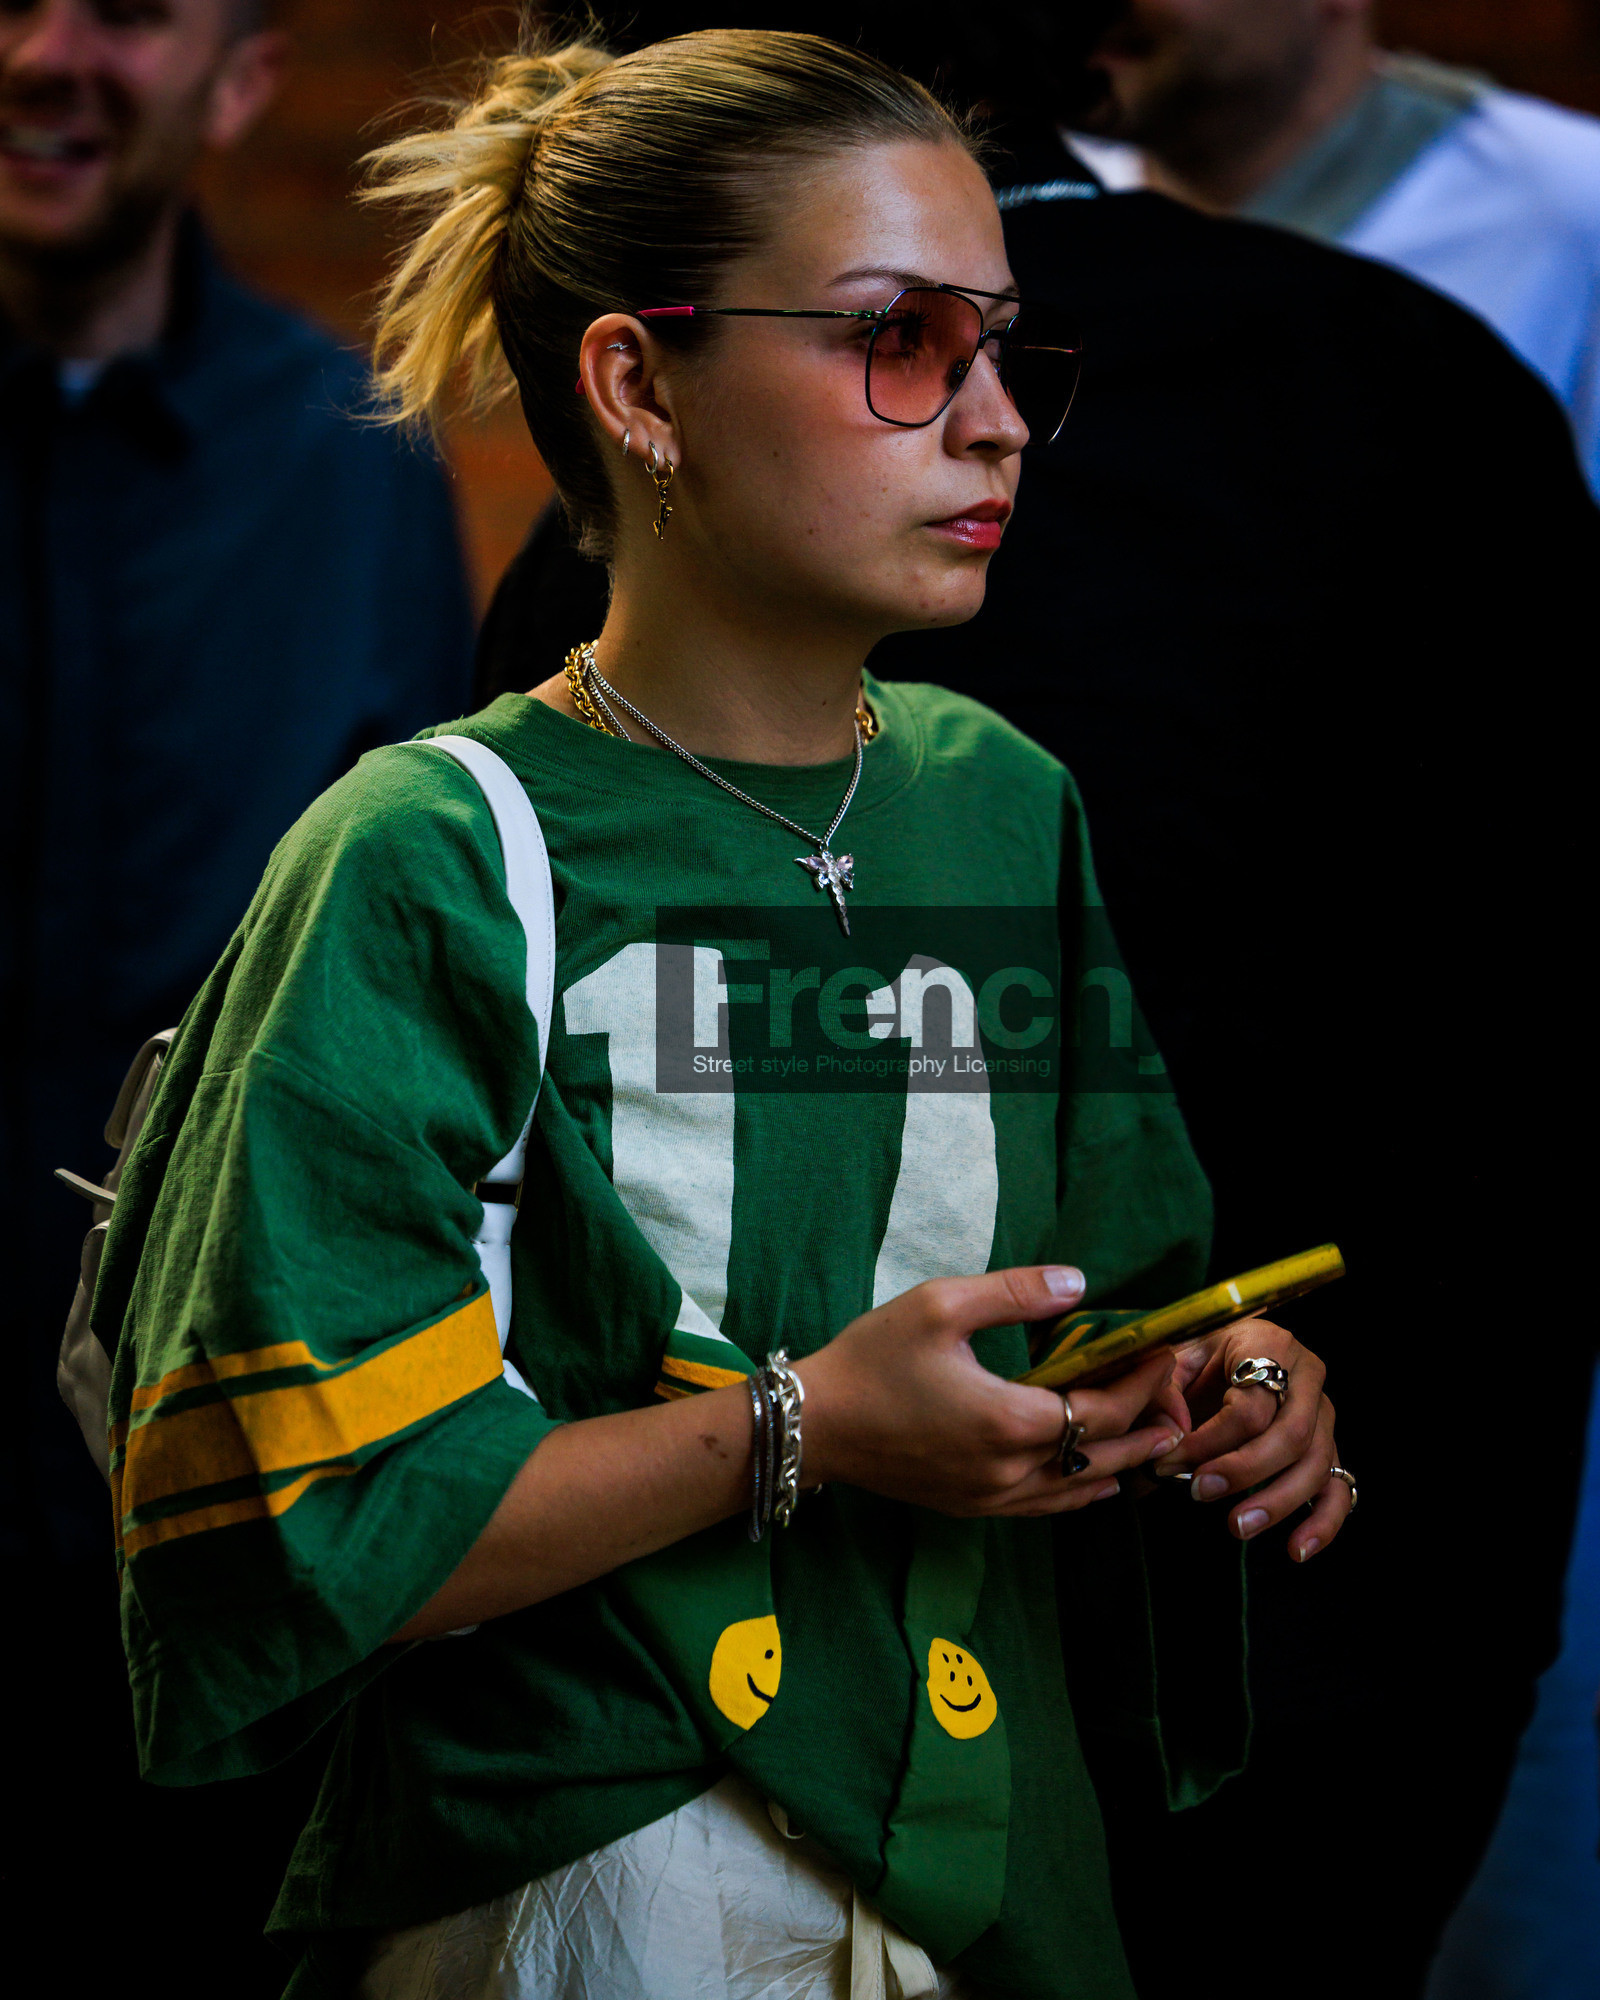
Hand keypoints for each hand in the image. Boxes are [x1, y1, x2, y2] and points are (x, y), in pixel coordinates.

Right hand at [797, 1266, 1186, 1518]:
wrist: (815, 1424)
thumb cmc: (873, 1359)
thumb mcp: (940, 1306)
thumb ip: (1014, 1293)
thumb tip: (1078, 1284)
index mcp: (1008, 1420)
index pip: (1101, 1410)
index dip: (1141, 1384)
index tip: (1164, 1354)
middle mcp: (1009, 1470)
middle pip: (1101, 1455)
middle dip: (1146, 1426)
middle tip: (1178, 1401)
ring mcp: (990, 1497)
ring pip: (1078, 1489)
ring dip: (1123, 1463)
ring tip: (1159, 1441)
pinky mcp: (971, 1507)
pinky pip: (1045, 1507)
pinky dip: (1082, 1491)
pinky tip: (1100, 1483)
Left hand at [1154, 1316, 1350, 1559]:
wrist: (1227, 1353)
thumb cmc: (1199, 1358)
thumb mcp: (1175, 1357)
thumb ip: (1165, 1389)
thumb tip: (1172, 1433)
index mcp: (1269, 1346)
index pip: (1249, 1406)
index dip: (1208, 1440)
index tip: (1167, 1461)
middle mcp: (1307, 1378)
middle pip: (1290, 1436)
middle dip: (1244, 1472)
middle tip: (1199, 1492)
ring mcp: (1324, 1416)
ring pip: (1316, 1465)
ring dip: (1277, 1502)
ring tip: (1238, 1527)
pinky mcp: (1329, 1448)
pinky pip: (1338, 1488)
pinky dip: (1323, 1523)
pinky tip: (1297, 1549)